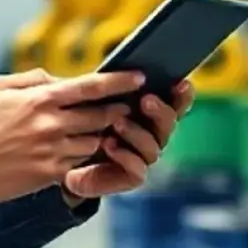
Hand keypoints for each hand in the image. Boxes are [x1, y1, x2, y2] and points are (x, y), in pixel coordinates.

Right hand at [0, 68, 143, 205]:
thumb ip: (33, 78)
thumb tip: (59, 79)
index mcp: (40, 98)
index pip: (90, 85)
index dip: (120, 81)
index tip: (140, 77)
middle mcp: (50, 123)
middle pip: (101, 114)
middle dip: (118, 109)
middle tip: (127, 106)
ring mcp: (51, 150)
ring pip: (95, 140)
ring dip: (103, 134)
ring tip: (105, 129)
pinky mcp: (49, 173)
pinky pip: (81, 163)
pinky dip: (87, 156)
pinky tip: (84, 150)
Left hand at [61, 80, 195, 199]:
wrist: (64, 156)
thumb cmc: (85, 118)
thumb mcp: (98, 96)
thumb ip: (116, 86)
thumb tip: (131, 70)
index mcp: (150, 112)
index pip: (175, 104)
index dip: (182, 96)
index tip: (181, 83)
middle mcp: (152, 135)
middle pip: (168, 124)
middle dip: (160, 111)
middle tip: (146, 100)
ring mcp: (143, 157)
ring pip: (153, 148)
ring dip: (137, 133)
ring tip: (118, 122)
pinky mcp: (131, 177)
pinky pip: (138, 170)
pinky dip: (125, 156)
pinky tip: (109, 145)